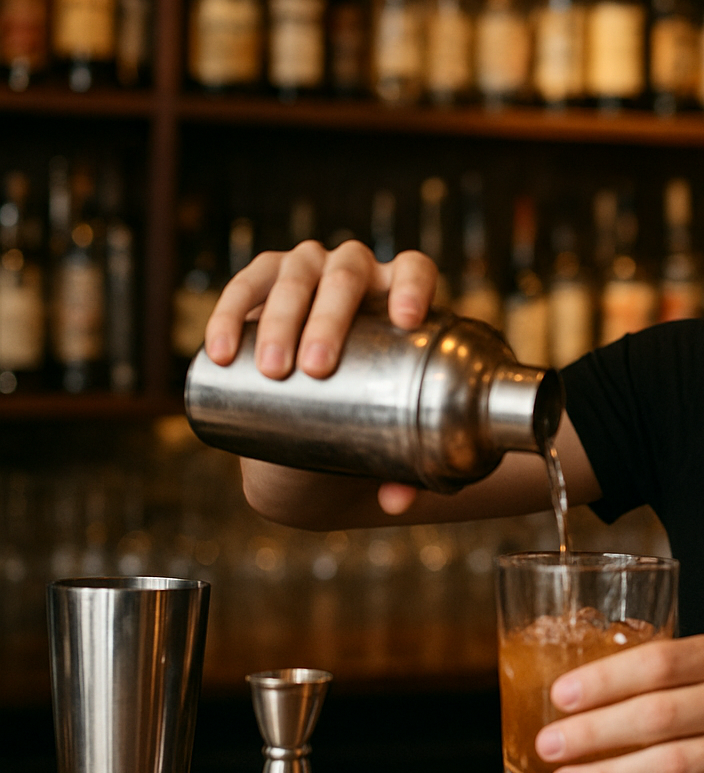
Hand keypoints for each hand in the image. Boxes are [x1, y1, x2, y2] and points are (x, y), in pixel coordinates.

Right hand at [203, 239, 437, 514]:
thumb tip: (398, 501)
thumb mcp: (395, 439)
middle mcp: (357, 271)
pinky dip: (230, 315)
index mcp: (402, 293)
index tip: (405, 319)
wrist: (319, 414)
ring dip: (281, 318)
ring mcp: (309, 270)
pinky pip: (245, 286)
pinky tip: (220, 352)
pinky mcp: (264, 281)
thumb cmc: (373, 418)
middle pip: (348, 275)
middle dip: (330, 319)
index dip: (412, 286)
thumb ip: (407, 469)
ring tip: (272, 370)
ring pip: (296, 276)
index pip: (414, 270)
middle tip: (316, 368)